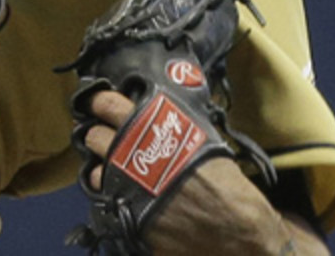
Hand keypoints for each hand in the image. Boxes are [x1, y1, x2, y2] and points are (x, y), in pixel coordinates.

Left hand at [82, 90, 327, 254]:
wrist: (239, 232)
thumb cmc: (227, 185)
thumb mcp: (202, 141)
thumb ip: (172, 126)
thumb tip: (153, 113)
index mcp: (153, 132)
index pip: (109, 105)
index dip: (100, 102)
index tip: (97, 103)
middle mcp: (134, 157)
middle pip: (95, 137)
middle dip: (97, 136)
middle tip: (104, 137)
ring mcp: (128, 190)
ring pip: (95, 171)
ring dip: (101, 168)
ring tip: (110, 169)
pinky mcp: (130, 218)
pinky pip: (108, 202)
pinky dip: (111, 197)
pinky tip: (121, 195)